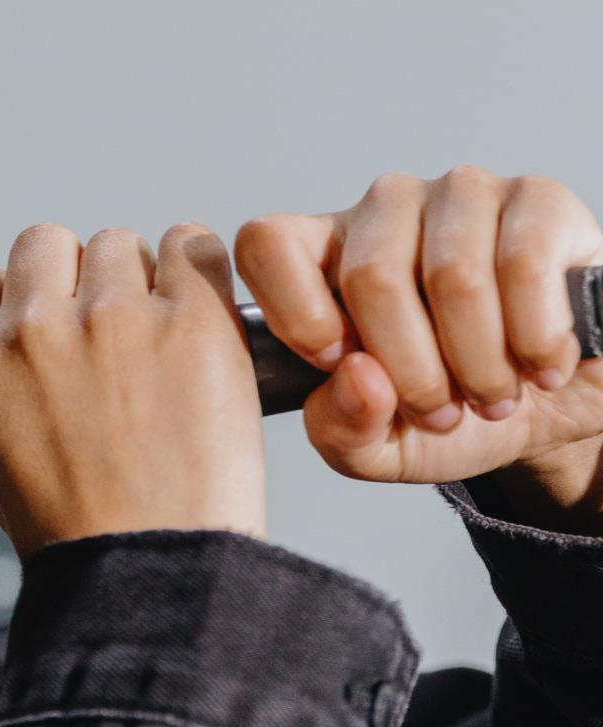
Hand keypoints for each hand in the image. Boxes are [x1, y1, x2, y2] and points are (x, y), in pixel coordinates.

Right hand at [0, 223, 265, 557]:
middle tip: (99, 336)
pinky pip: (193, 244)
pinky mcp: (191, 318)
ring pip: (117, 243)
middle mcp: (33, 330)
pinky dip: (199, 270)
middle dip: (70, 280)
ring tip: (157, 340)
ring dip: (136, 278)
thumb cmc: (82, 538)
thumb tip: (23, 358)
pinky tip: (198, 315)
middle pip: (42, 244)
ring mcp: (112, 317)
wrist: (156, 570)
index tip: (6, 302)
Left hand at [235, 167, 602, 492]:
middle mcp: (384, 211)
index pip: (265, 244)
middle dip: (411, 370)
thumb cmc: (446, 417)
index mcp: (320, 256)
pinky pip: (525, 264)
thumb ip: (341, 427)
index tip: (340, 368)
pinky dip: (534, 338)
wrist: (546, 411)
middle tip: (440, 412)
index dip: (298, 315)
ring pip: (452, 275)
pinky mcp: (538, 199)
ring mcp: (459, 195)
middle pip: (371, 276)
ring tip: (491, 397)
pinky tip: (539, 365)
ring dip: (478, 363)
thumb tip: (358, 375)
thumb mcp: (375, 448)